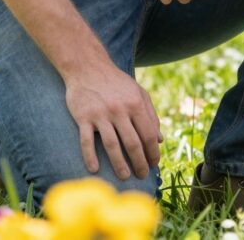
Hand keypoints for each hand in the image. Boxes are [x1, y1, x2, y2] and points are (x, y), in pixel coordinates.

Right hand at [64, 63, 161, 179]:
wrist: (87, 67)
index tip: (154, 164)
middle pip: (132, 143)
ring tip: (125, 176)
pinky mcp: (83, 117)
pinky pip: (87, 140)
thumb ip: (151, 115)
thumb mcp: (138, 92)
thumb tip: (160, 140)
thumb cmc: (116, 82)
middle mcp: (119, 109)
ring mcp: (100, 114)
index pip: (148, 134)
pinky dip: (90, 156)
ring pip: (112, 145)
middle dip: (140, 163)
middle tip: (142, 175)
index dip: (152, 152)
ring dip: (119, 164)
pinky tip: (95, 169)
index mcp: (135, 103)